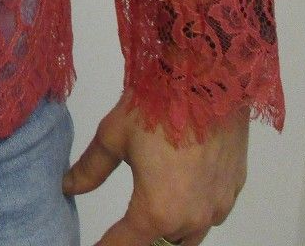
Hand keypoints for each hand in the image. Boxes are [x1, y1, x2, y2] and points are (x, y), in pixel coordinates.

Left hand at [61, 92, 248, 245]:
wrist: (209, 75)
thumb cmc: (158, 103)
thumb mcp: (113, 136)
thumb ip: (91, 169)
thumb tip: (69, 187)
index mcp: (157, 211)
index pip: (124, 245)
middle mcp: (193, 217)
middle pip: (161, 245)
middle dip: (139, 239)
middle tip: (122, 229)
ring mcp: (219, 204)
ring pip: (190, 235)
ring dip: (169, 229)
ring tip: (149, 213)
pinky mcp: (235, 187)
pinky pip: (212, 213)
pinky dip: (194, 210)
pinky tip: (182, 191)